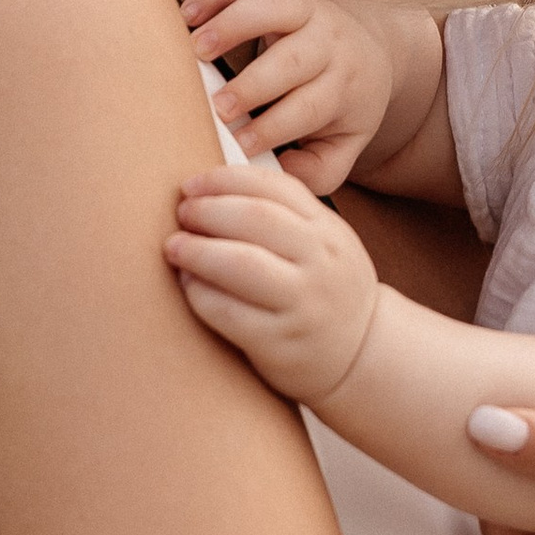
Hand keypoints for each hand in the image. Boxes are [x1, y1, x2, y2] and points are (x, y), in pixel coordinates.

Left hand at [167, 159, 380, 404]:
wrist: (360, 354)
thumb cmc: (325, 292)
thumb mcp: (322, 246)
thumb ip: (283, 217)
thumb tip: (211, 190)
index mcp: (328, 230)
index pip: (275, 187)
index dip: (225, 180)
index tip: (192, 185)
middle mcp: (320, 262)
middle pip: (255, 218)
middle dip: (208, 210)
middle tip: (182, 214)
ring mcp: (303, 304)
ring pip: (240, 263)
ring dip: (197, 250)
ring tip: (174, 248)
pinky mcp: (280, 343)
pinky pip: (229, 312)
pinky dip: (200, 293)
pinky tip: (189, 285)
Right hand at [180, 0, 426, 192]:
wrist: (369, 40)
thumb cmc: (343, 100)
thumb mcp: (346, 141)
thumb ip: (317, 170)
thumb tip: (276, 173)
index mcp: (345, 85)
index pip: (309, 108)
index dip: (272, 128)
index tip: (238, 146)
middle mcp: (330, 41)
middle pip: (294, 59)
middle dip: (253, 84)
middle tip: (215, 106)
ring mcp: (308, 3)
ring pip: (275, 4)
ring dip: (233, 24)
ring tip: (195, 49)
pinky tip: (189, 14)